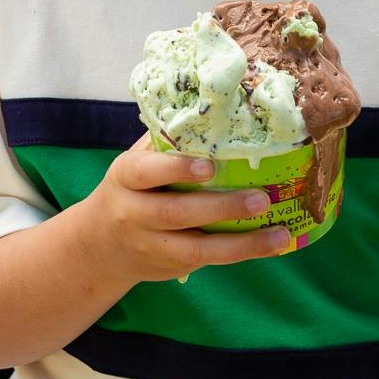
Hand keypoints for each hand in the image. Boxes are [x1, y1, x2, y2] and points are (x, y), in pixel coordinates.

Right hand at [82, 136, 291, 286]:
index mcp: (125, 178)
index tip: (210, 166)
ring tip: (278, 234)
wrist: (101, 244)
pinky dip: (242, 254)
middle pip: (176, 213)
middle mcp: (133, 214)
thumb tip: (220, 111)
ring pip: (196, 249)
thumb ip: (168, 143)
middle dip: (221, 208)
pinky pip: (208, 262)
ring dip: (242, 243)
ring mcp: (151, 245)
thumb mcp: (137, 161)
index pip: (145, 172)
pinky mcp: (169, 268)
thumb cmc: (132, 188)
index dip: (176, 169)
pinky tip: (273, 246)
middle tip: (261, 198)